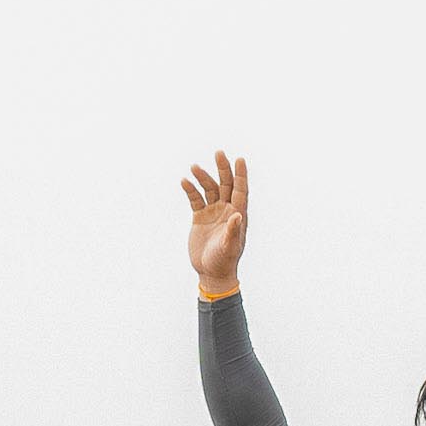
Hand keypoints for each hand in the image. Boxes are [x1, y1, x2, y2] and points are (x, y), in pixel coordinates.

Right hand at [181, 152, 248, 292]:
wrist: (211, 272)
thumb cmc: (224, 261)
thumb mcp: (230, 247)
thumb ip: (233, 231)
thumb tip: (237, 215)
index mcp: (238, 214)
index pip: (240, 190)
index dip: (241, 175)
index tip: (240, 159)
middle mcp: (226, 209)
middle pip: (225, 184)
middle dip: (223, 169)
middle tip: (219, 153)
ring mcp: (213, 212)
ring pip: (208, 189)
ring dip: (202, 177)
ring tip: (194, 167)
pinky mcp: (200, 217)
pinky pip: (195, 199)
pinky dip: (190, 190)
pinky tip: (184, 181)